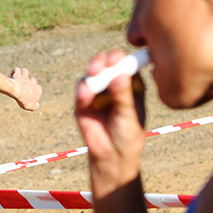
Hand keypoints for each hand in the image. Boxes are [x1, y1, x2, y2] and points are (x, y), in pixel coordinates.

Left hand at [9, 68, 41, 110]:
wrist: (17, 92)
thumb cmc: (24, 100)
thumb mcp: (30, 107)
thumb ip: (34, 106)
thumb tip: (37, 104)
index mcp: (37, 89)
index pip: (38, 88)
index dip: (34, 91)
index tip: (29, 94)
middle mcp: (32, 82)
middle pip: (33, 79)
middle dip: (28, 82)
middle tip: (22, 87)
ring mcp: (25, 78)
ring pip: (25, 71)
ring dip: (22, 73)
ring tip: (18, 78)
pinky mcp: (18, 75)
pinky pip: (16, 70)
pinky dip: (14, 72)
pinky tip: (12, 75)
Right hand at [75, 50, 146, 190]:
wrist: (112, 154)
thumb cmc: (128, 133)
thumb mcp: (130, 114)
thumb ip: (124, 95)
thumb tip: (120, 75)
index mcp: (131, 84)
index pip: (126, 64)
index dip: (121, 58)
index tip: (117, 59)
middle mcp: (114, 83)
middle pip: (107, 63)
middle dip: (103, 61)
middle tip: (101, 66)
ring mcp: (98, 90)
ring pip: (92, 73)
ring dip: (92, 72)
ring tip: (93, 76)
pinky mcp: (83, 101)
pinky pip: (81, 89)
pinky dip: (82, 90)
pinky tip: (85, 95)